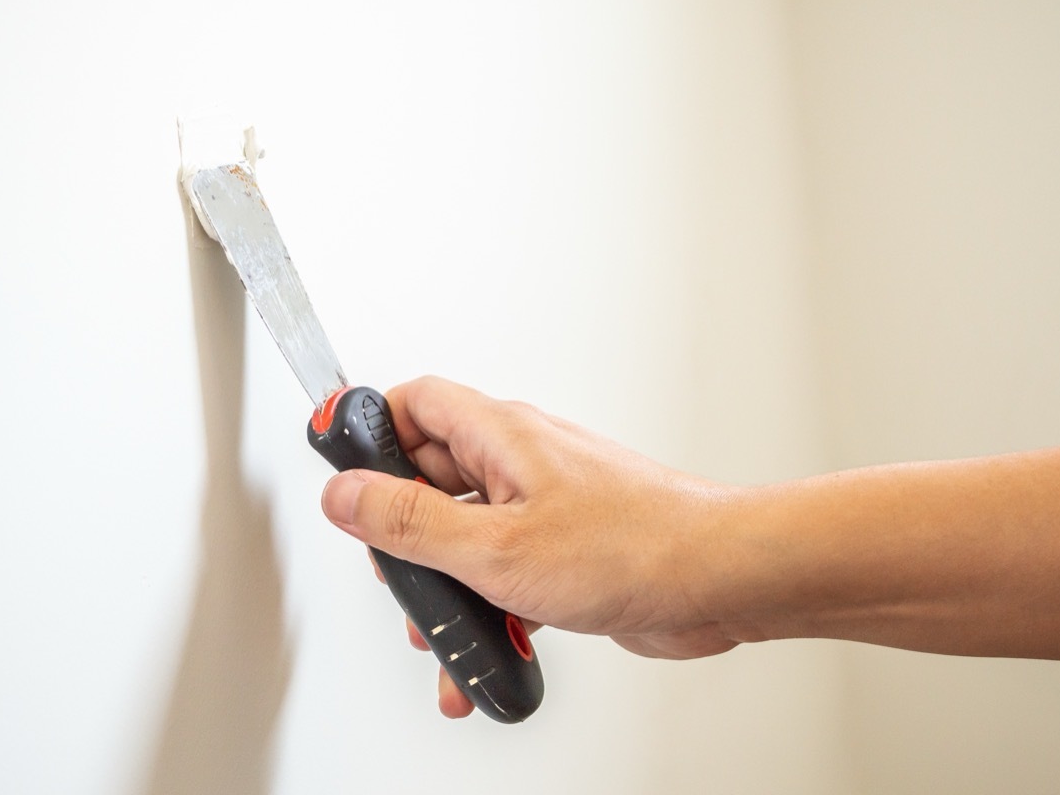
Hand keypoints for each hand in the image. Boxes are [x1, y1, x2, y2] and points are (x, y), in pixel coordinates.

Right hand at [321, 376, 748, 716]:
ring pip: (466, 535)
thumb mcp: (495, 547)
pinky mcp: (562, 548)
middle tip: (399, 576)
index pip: (416, 404)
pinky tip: (488, 655)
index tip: (342, 476)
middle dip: (404, 535)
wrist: (717, 580)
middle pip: (431, 478)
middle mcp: (520, 461)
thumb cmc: (634, 547)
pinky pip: (504, 571)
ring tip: (444, 634)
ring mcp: (542, 505)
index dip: (372, 432)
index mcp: (501, 435)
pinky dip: (488, 609)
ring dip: (446, 587)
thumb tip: (345, 494)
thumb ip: (410, 523)